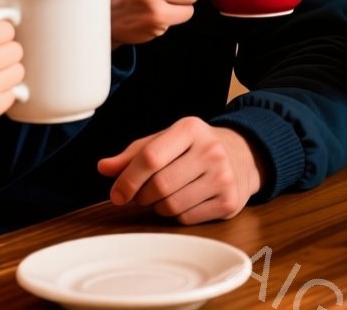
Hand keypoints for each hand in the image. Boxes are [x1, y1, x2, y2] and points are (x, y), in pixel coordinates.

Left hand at [96, 117, 263, 224]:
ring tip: (164, 196)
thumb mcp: (167, 141)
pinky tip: (185, 201)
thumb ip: (134, 154)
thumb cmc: (195, 148)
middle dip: (142, 196)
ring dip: (158, 207)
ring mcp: (223, 177)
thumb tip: (104, 168)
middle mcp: (210, 150)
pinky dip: (177, 215)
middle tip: (142, 195)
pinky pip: (187, 219)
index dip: (127, 180)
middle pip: (159, 186)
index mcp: (190, 129)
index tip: (116, 194)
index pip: (150, 157)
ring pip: (171, 206)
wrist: (243, 155)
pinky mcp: (229, 202)